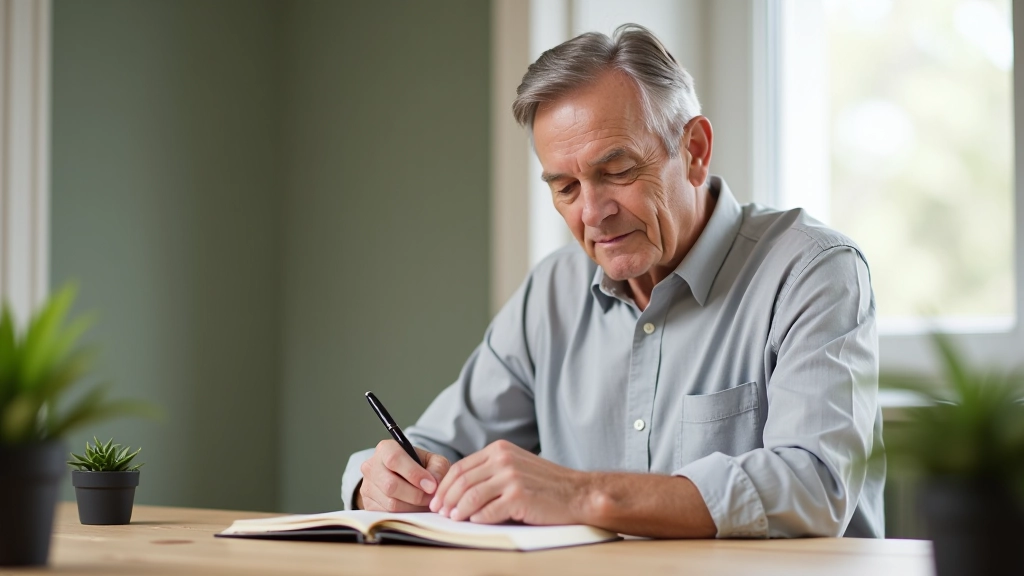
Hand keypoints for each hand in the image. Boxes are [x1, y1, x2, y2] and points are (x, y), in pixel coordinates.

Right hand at [358, 440, 450, 511]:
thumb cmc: (419, 467)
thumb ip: (437, 468)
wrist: (403, 478)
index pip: (394, 459)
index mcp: (386, 449)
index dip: (414, 474)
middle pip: (391, 485)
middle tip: (431, 498)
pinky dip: (404, 515)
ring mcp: (366, 486)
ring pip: (390, 503)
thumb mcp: (433, 461)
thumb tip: (433, 485)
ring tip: (424, 503)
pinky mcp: (367, 504)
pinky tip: (414, 509)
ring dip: (412, 507)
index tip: (431, 486)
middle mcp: (371, 466)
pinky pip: (387, 515)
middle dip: (416, 495)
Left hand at [429, 440, 587, 524]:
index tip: (437, 499)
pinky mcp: (519, 496)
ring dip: (458, 510)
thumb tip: (458, 490)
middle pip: (462, 481)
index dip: (445, 485)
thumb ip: (490, 471)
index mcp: (500, 449)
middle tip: (440, 512)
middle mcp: (504, 459)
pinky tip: (474, 522)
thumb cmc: (545, 485)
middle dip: (446, 499)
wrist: (577, 493)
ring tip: (454, 519)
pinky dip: (478, 518)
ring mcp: (512, 476)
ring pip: (471, 495)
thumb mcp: (515, 466)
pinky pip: (489, 510)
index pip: (461, 466)